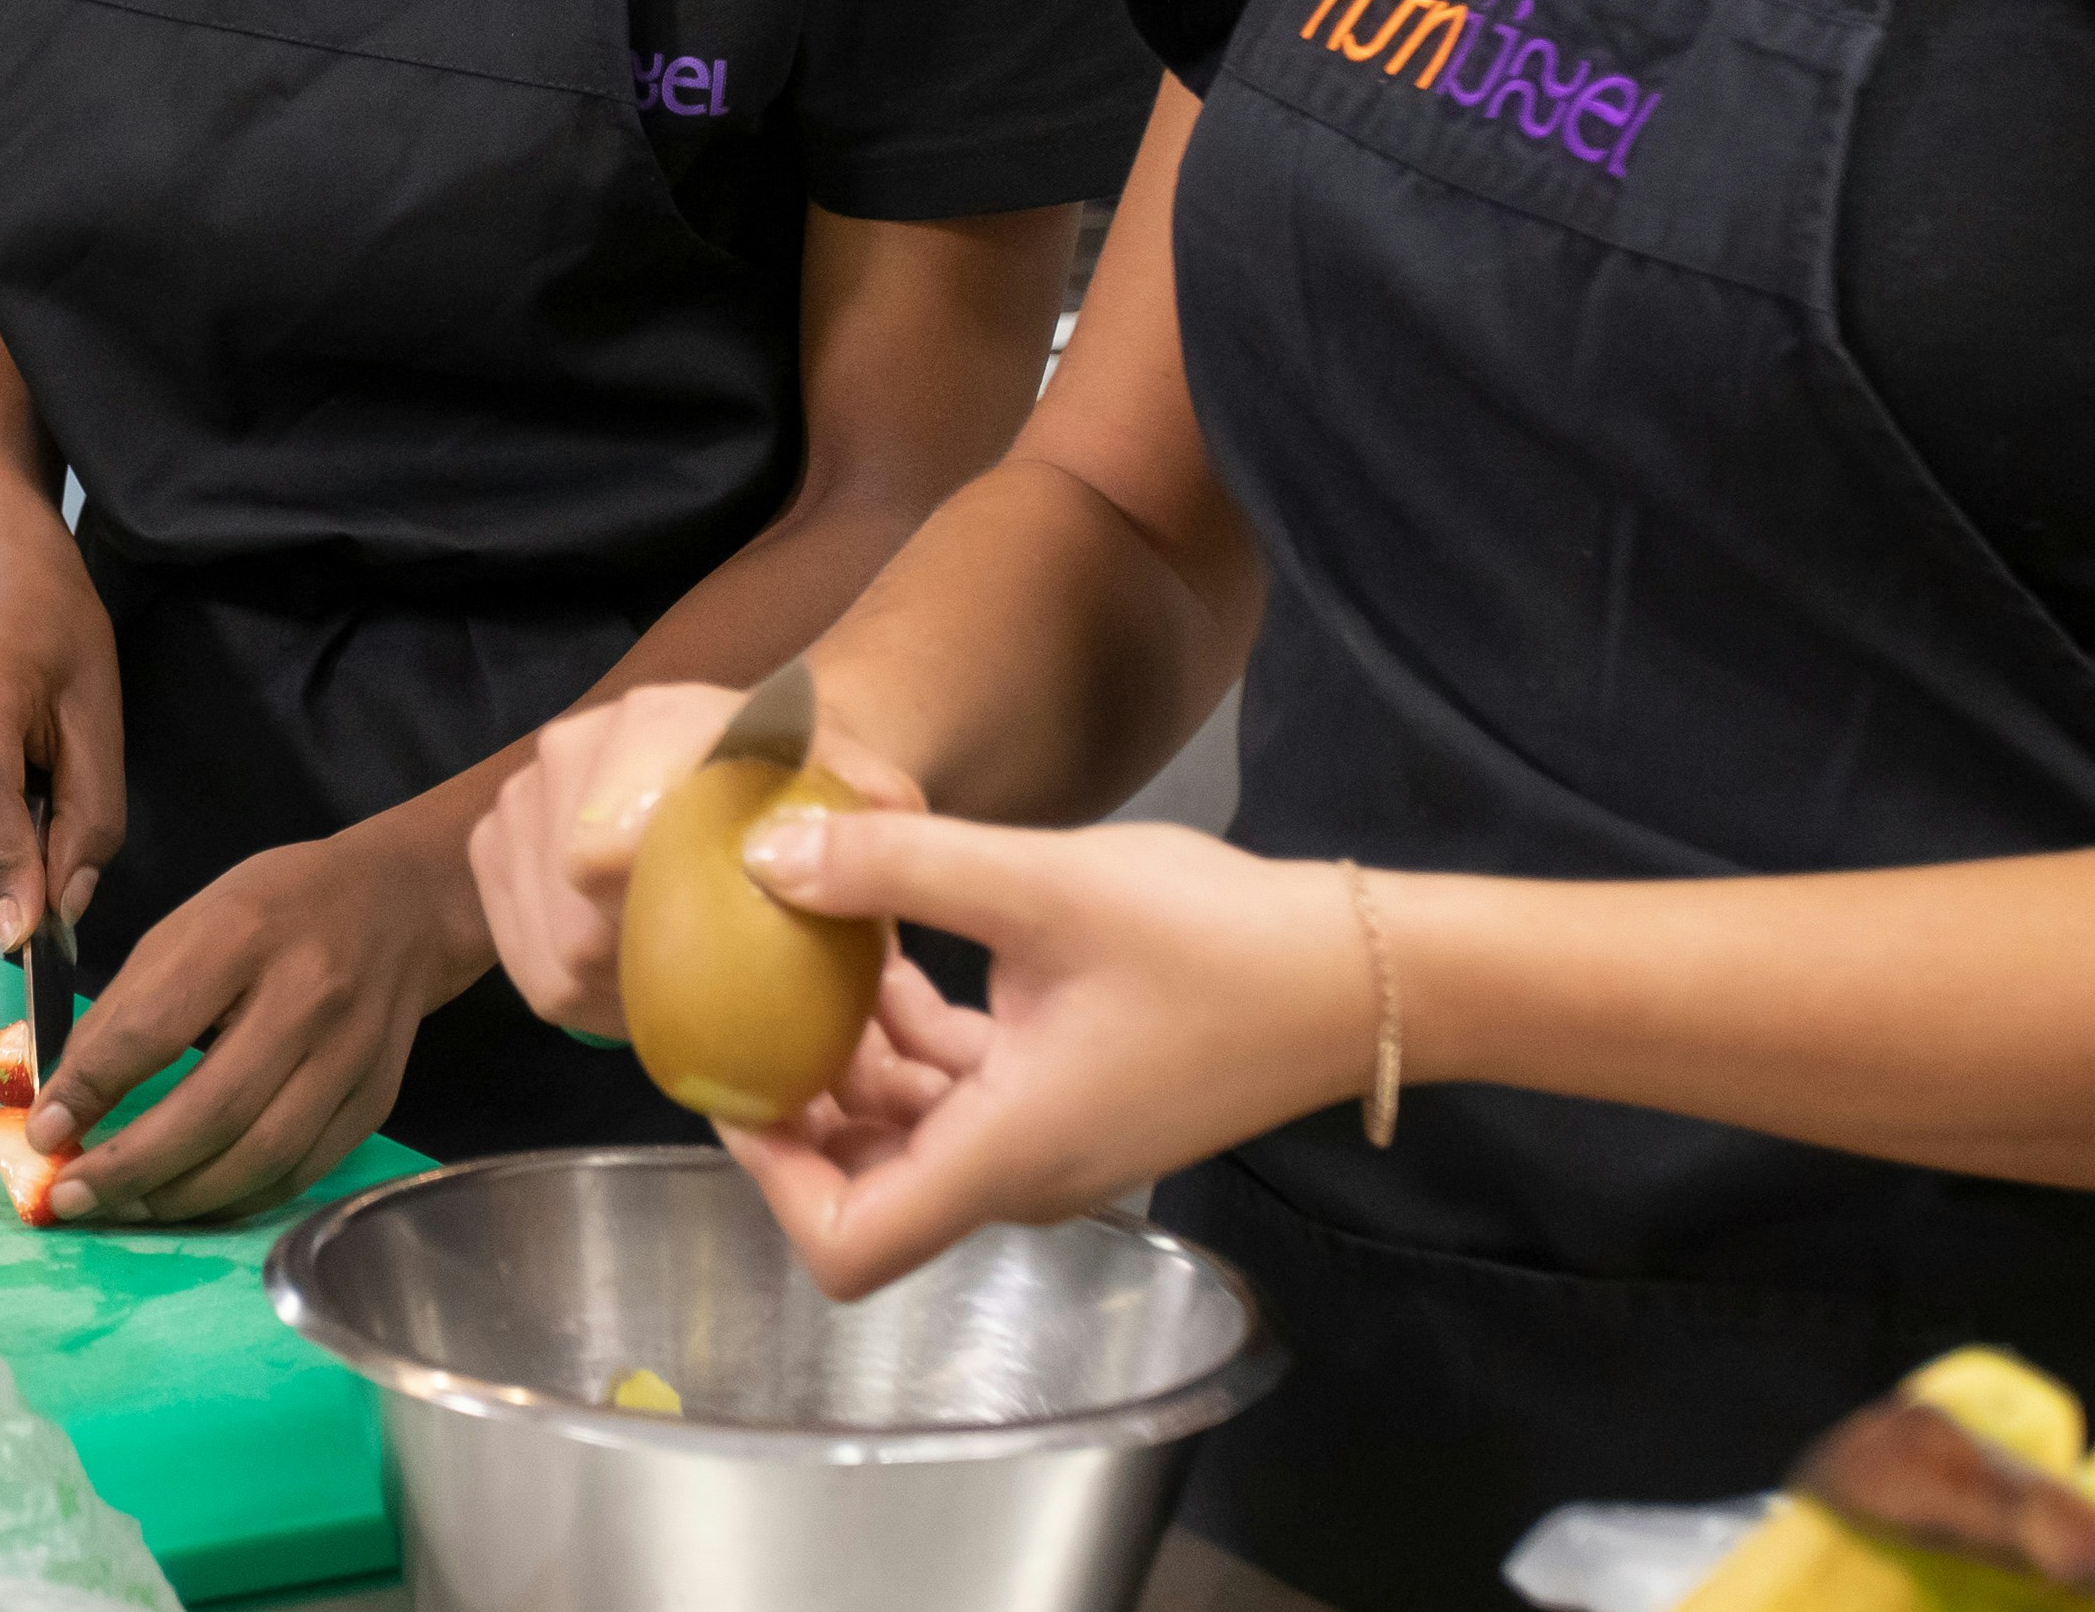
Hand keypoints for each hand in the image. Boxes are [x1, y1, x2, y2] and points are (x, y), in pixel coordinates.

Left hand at [27, 817, 482, 1226]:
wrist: (399, 907)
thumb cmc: (276, 908)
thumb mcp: (192, 924)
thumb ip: (129, 1005)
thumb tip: (67, 1096)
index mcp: (245, 934)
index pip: (154, 1027)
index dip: (92, 1088)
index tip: (45, 1132)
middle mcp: (308, 997)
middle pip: (212, 1109)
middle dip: (130, 1166)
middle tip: (71, 1196)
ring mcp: (351, 1054)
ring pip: (261, 1156)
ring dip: (182, 1198)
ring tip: (126, 1205)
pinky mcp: (376, 1099)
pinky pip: (300, 1172)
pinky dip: (239, 1198)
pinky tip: (195, 1198)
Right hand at [469, 678, 923, 1041]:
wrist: (749, 770)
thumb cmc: (809, 793)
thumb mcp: (866, 792)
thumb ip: (876, 803)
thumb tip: (855, 831)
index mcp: (658, 722)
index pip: (606, 843)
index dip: (642, 916)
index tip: (707, 953)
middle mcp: (571, 747)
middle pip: (575, 914)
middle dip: (644, 973)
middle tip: (716, 996)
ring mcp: (521, 798)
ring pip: (548, 950)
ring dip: (615, 993)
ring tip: (685, 993)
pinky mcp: (493, 850)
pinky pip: (522, 963)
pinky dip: (582, 995)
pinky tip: (639, 987)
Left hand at [710, 814, 1376, 1299]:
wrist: (1361, 973)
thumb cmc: (1214, 942)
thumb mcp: (1040, 887)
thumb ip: (896, 870)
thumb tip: (767, 852)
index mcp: (1004, 1155)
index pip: (848, 1243)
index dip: (770, 1178)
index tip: (733, 1077)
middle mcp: (1021, 1173)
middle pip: (868, 1185)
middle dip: (802, 1101)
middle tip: (753, 995)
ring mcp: (1054, 1142)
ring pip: (914, 1130)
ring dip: (858, 1057)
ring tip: (820, 947)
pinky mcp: (1078, 1099)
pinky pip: (965, 1092)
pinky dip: (917, 1039)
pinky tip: (900, 947)